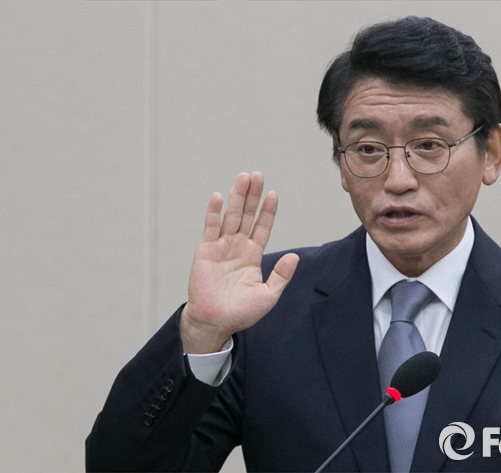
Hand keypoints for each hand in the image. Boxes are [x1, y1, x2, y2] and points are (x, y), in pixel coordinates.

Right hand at [180, 172, 298, 352]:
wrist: (215, 323)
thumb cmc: (241, 313)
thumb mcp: (268, 295)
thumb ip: (281, 276)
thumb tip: (295, 257)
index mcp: (252, 255)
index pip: (262, 227)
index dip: (268, 211)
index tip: (274, 194)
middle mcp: (237, 247)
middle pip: (246, 215)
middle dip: (252, 196)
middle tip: (257, 175)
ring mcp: (221, 247)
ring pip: (230, 217)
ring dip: (236, 197)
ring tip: (243, 177)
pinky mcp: (205, 251)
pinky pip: (210, 228)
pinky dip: (214, 213)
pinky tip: (218, 197)